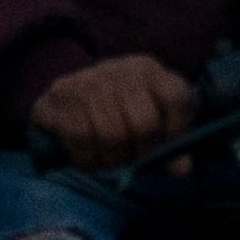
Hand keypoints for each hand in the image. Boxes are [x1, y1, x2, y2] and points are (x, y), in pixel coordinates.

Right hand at [30, 54, 198, 164]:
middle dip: (140, 153)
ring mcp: (86, 80)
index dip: (178, 131)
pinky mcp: (58, 96)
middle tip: (131, 158)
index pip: (177, 98)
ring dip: (111, 160)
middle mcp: (119, 69)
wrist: (66, 98)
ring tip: (108, 159)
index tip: (168, 151)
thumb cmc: (117, 114)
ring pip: (111, 135)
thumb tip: (181, 170)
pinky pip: (80, 138)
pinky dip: (86, 158)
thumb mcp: (149, 119)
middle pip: (144, 124)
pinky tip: (87, 157)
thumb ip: (170, 141)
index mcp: (148, 70)